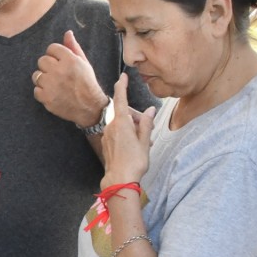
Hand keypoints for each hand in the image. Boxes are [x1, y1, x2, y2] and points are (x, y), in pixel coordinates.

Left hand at [32, 30, 108, 127]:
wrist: (90, 107)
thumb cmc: (87, 83)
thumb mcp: (84, 63)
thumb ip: (73, 47)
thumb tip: (67, 33)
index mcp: (70, 60)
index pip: (51, 48)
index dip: (55, 55)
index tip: (60, 62)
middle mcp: (59, 71)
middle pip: (42, 60)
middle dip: (48, 66)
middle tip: (57, 74)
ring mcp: (51, 85)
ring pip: (36, 75)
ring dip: (43, 79)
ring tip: (54, 84)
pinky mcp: (46, 98)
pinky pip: (36, 90)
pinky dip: (42, 92)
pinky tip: (52, 93)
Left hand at [100, 73, 157, 187]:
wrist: (119, 180)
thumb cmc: (134, 162)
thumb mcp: (145, 141)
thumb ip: (146, 124)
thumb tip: (150, 110)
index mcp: (121, 123)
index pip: (120, 99)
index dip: (122, 87)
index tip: (123, 76)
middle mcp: (111, 126)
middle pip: (125, 114)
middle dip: (137, 118)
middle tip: (150, 129)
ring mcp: (107, 135)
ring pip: (122, 124)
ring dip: (133, 128)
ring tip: (145, 142)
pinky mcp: (106, 143)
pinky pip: (118, 133)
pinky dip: (127, 135)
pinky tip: (135, 146)